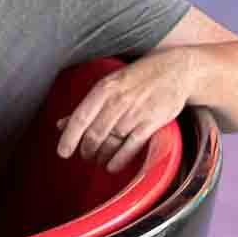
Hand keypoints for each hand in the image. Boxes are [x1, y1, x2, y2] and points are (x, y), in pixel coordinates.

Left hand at [55, 51, 192, 172]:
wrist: (176, 70)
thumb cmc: (137, 77)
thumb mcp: (109, 84)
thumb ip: (86, 106)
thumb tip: (61, 125)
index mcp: (104, 89)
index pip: (80, 118)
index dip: (69, 138)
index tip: (63, 153)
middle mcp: (118, 101)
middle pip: (95, 134)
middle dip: (87, 150)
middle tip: (85, 156)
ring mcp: (136, 112)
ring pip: (112, 142)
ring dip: (101, 156)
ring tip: (98, 160)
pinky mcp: (153, 122)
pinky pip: (132, 146)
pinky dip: (120, 159)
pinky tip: (112, 166)